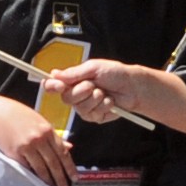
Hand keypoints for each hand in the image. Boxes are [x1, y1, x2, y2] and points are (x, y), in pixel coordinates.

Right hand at [0, 91, 72, 185]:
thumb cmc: (16, 115)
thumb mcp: (38, 121)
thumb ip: (53, 135)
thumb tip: (68, 147)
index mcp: (47, 129)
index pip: (63, 152)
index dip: (70, 167)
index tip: (74, 177)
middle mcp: (39, 138)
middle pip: (54, 163)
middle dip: (61, 178)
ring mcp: (27, 146)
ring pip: (41, 168)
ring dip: (48, 181)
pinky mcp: (15, 153)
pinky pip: (27, 168)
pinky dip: (33, 176)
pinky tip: (38, 182)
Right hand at [43, 57, 185, 135]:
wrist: (133, 86)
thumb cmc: (115, 73)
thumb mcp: (94, 68)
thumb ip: (74, 73)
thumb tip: (54, 74)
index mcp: (73, 81)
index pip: (53, 85)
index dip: (52, 86)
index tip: (60, 85)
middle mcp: (76, 94)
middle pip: (66, 98)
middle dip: (81, 91)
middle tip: (93, 85)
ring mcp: (85, 107)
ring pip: (80, 107)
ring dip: (95, 98)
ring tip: (105, 92)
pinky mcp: (95, 117)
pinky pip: (92, 114)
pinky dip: (103, 105)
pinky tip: (110, 101)